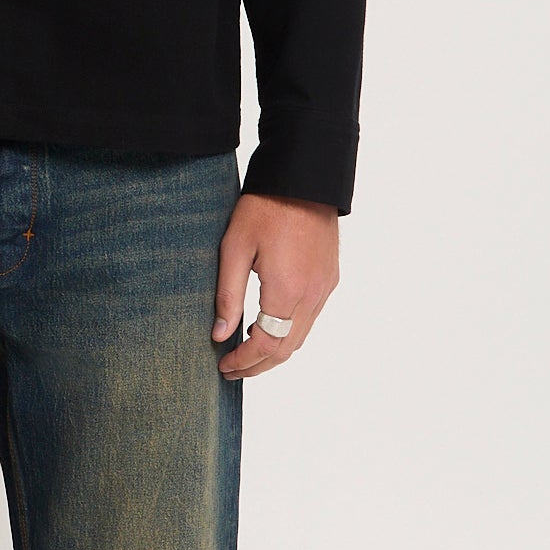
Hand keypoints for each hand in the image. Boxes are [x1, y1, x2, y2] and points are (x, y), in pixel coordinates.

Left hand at [212, 192, 338, 380]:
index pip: (265, 344)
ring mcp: (324, 288)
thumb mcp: (234, 248)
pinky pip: (310, 319)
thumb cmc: (265, 208)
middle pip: (285, 349)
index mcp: (287, 290)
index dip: (244, 361)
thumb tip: (220, 335)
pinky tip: (269, 329)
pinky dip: (289, 334)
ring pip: (300, 337)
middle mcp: (312, 295)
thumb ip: (227, 295)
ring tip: (246, 354)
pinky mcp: (329, 279)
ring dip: (274, 352)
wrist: (305, 179)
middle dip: (257, 365)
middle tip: (231, 370)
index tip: (224, 366)